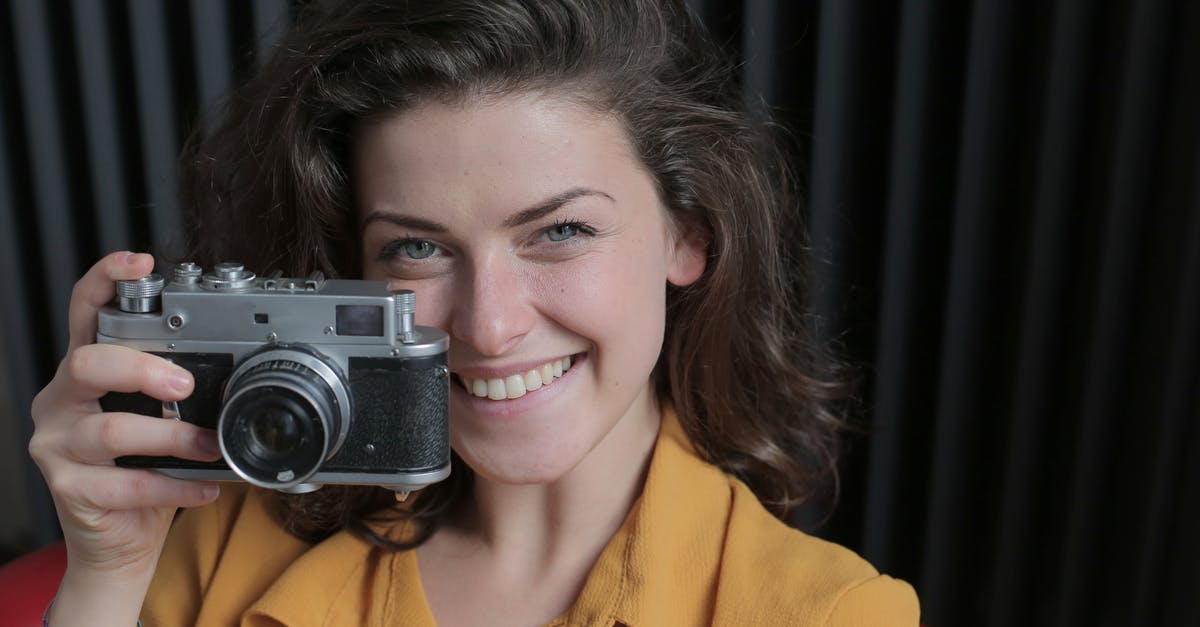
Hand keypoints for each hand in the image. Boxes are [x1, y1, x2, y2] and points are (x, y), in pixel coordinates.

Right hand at [28, 252, 222, 623]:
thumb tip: (238, 365)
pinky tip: (204, 487)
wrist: (120, 538)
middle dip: (142, 367)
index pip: (84, 311)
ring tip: (209, 445)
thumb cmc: (146, 468)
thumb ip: (180, 387)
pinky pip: (126, 483)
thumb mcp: (162, 416)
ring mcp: (57, 444)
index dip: (106, 279)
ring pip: (110, 429)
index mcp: (85, 371)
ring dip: (171, 436)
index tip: (139, 262)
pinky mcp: (68, 488)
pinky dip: (174, 485)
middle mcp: (61, 400)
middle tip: (185, 383)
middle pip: (87, 362)